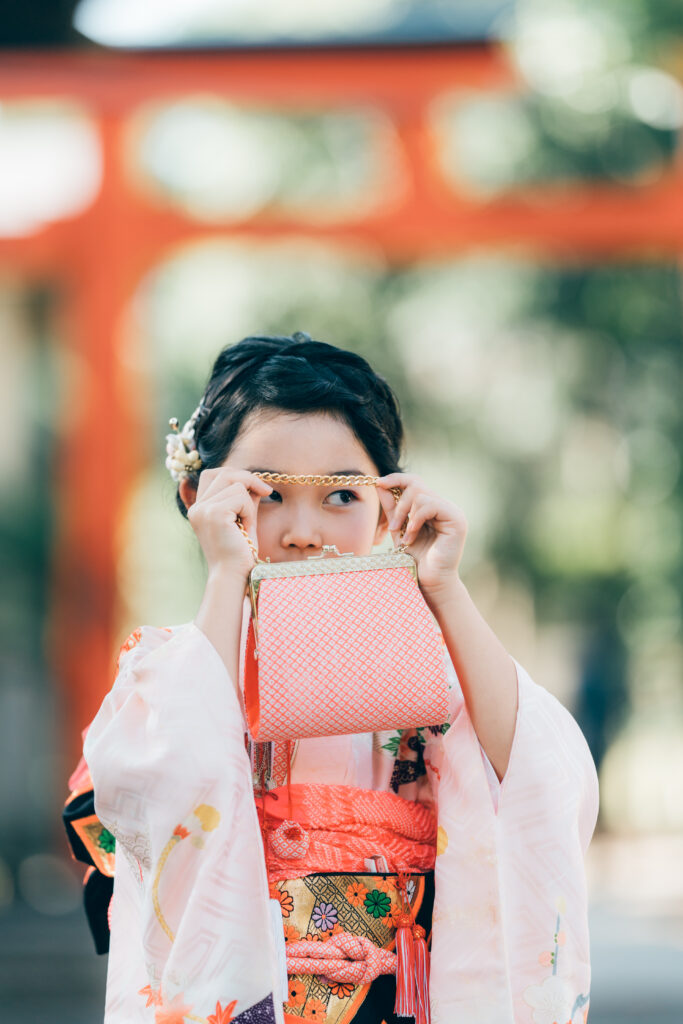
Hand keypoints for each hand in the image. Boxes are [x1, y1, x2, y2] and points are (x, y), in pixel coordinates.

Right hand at [186, 468, 272, 581]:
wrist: (232, 576)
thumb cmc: (239, 553)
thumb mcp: (242, 520)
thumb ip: (245, 500)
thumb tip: (255, 481)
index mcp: (198, 509)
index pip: (212, 475)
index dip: (235, 475)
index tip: (256, 489)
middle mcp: (197, 507)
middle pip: (224, 473)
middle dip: (249, 479)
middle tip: (266, 493)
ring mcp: (203, 510)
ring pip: (236, 484)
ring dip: (249, 503)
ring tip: (247, 525)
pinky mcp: (214, 513)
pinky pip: (242, 498)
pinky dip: (249, 512)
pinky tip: (246, 529)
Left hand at [376, 473, 466, 594]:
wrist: (430, 582)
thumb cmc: (416, 560)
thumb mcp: (399, 529)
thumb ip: (392, 508)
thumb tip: (380, 484)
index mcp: (432, 507)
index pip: (415, 481)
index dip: (396, 478)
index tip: (378, 483)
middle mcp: (444, 506)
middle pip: (416, 484)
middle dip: (398, 503)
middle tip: (393, 526)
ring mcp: (452, 511)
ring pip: (420, 494)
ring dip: (405, 515)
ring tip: (404, 536)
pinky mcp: (457, 518)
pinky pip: (429, 505)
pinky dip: (416, 520)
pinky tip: (412, 537)